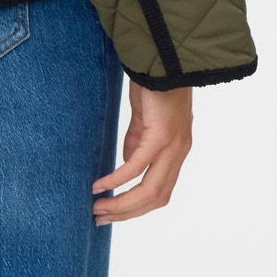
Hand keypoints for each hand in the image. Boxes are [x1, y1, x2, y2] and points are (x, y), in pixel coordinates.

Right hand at [91, 81, 192, 223]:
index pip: (160, 193)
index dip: (136, 208)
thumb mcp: (144, 119)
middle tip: (99, 218)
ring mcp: (173, 146)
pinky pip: (137, 165)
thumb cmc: (154, 85)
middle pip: (155, 199)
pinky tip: (101, 185)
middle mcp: (179, 153)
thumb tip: (127, 166)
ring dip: (121, 204)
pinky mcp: (161, 135)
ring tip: (98, 208)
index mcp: (176, 152)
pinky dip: (117, 179)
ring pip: (150, 190)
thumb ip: (137, 143)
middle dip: (126, 213)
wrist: (165, 58)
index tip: (112, 213)